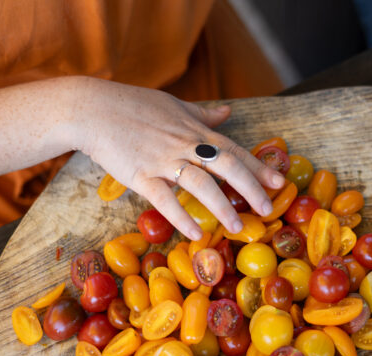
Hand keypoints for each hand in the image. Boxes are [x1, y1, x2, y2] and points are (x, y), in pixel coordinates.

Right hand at [72, 78, 284, 239]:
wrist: (92, 109)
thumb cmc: (133, 106)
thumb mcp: (174, 106)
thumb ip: (202, 115)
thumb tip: (228, 113)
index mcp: (194, 129)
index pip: (234, 148)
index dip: (258, 166)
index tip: (279, 181)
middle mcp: (184, 144)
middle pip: (226, 165)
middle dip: (250, 188)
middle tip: (267, 210)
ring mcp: (162, 160)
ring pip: (199, 184)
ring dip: (221, 207)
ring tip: (237, 228)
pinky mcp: (140, 174)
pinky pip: (164, 199)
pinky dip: (181, 217)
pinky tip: (196, 234)